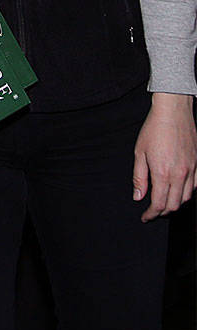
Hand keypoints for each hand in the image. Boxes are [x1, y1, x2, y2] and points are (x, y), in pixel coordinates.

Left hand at [133, 92, 196, 221]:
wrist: (173, 112)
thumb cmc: (154, 129)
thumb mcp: (140, 152)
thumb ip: (139, 177)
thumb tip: (138, 196)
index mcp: (162, 173)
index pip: (159, 203)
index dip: (151, 214)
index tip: (145, 216)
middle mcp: (180, 174)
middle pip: (174, 204)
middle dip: (162, 211)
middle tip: (153, 211)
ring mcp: (192, 169)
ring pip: (186, 197)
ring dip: (175, 204)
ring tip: (165, 202)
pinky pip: (196, 186)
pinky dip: (187, 193)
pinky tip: (180, 190)